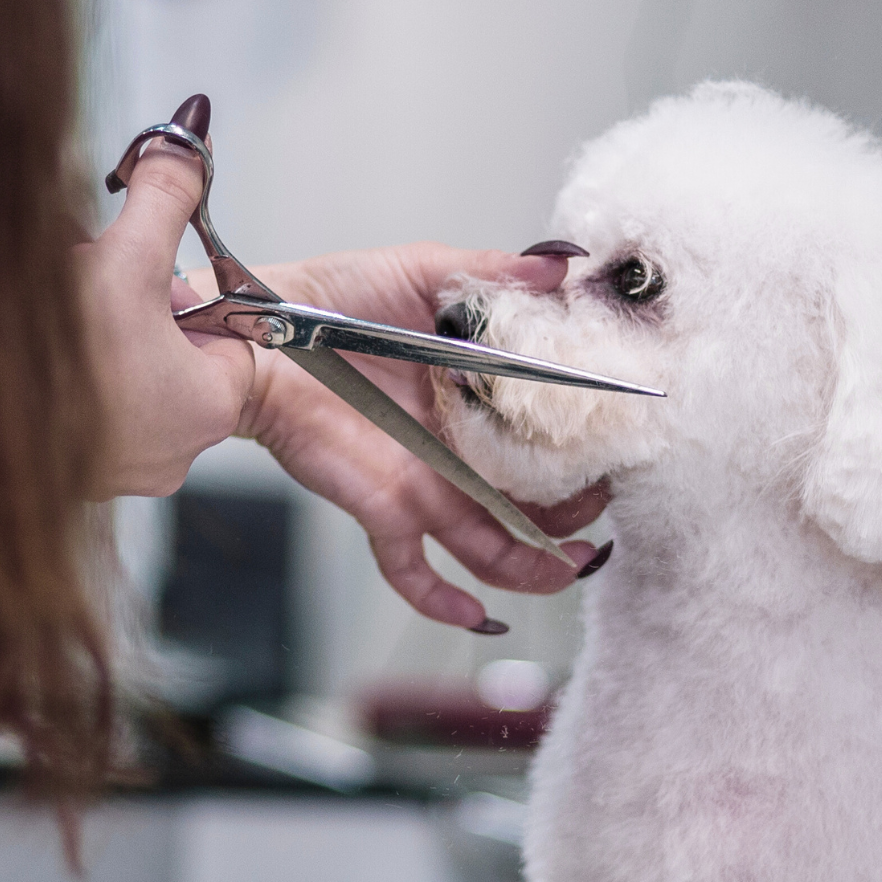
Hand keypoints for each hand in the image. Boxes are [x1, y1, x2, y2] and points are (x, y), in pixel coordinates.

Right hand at [73, 138, 257, 496]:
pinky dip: (56, 374)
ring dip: (89, 335)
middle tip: (88, 285)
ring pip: (117, 376)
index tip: (136, 272)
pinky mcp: (64, 477)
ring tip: (52, 316)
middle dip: (126, 306)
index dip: (176, 289)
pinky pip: (75, 408)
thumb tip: (194, 125)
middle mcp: (169, 456)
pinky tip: (25, 353)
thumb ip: (166, 192)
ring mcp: (114, 472)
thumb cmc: (52, 362)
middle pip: (165, 351)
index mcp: (207, 410)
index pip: (222, 331)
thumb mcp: (124, 257)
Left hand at [235, 244, 611, 631]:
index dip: (587, 448)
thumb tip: (564, 266)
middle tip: (603, 509)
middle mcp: (460, 449)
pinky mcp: (385, 510)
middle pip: (532, 501)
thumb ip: (495, 274)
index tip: (623, 448)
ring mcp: (426, 486)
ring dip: (535, 568)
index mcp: (479, 394)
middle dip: (574, 516)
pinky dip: (443, 602)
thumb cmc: (329, 297)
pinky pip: (413, 572)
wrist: (259, 333)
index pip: (549, 435)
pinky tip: (479, 615)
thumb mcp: (424, 274)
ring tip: (573, 569)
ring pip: (491, 546)